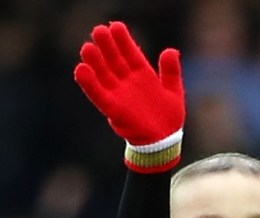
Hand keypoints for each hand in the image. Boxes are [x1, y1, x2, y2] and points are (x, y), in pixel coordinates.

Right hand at [74, 21, 183, 169]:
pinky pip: (98, 95)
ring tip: (87, 48)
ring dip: (95, 62)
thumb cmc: (169, 120)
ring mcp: (119, 95)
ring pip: (103, 75)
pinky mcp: (113, 109)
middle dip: (106, 46)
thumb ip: (171, 72)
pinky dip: (89, 84)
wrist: (163, 144)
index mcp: (142, 75)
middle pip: (114, 60)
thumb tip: (171, 51)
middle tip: (98, 30)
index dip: (123, 41)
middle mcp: (127, 82)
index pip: (130, 53)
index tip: (116, 26)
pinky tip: (81, 70)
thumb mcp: (174, 93)